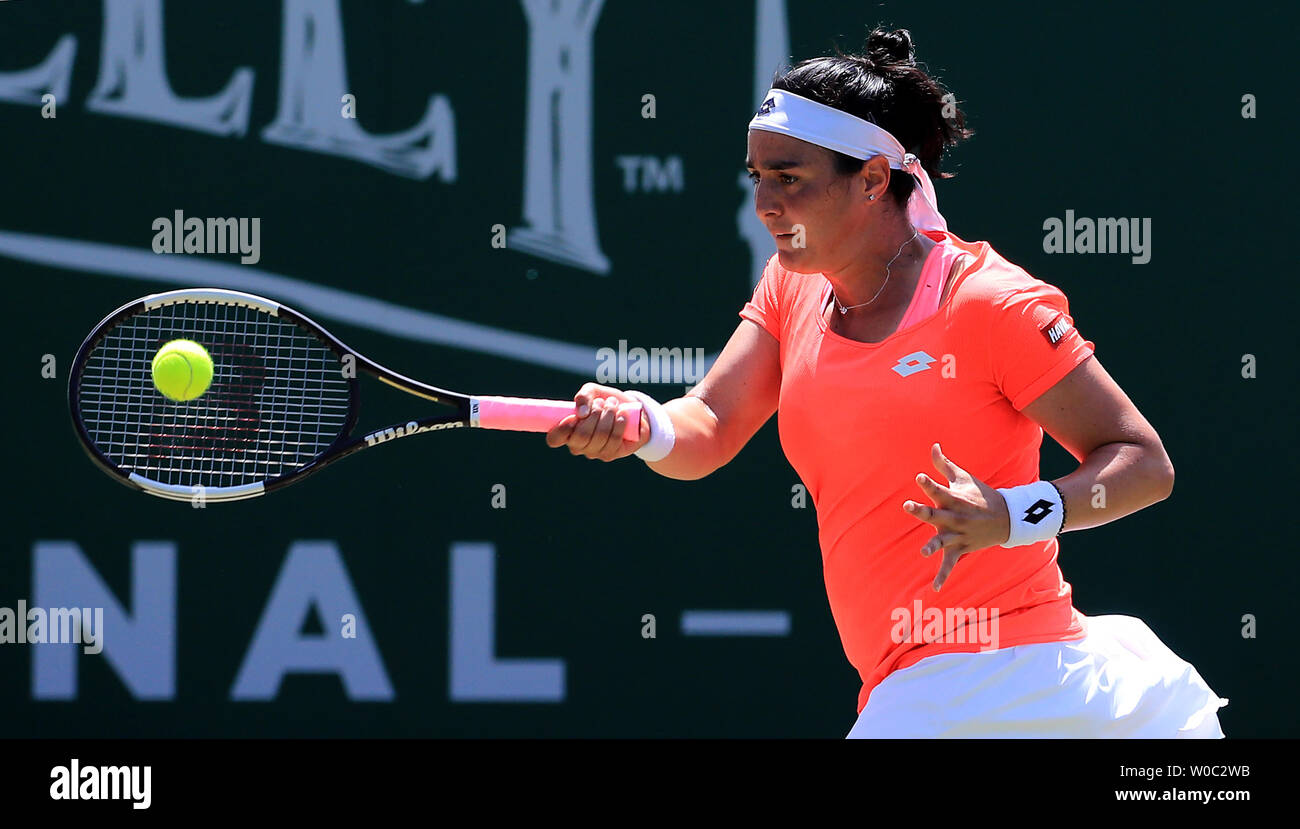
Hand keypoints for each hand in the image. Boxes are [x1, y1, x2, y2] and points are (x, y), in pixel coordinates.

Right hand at [544, 383, 649, 461]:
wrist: (629, 410)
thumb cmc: (605, 401)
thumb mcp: (592, 391)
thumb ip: (583, 396)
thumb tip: (581, 413)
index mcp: (567, 431)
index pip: (554, 439)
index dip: (561, 430)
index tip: (573, 416)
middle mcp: (577, 445)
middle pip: (581, 436)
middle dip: (594, 415)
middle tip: (601, 403)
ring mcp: (593, 452)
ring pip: (599, 437)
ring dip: (608, 415)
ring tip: (612, 405)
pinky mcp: (609, 454)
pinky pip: (613, 440)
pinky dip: (619, 424)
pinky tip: (622, 415)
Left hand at [903, 442, 1010, 591]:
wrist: (1008, 518)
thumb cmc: (980, 494)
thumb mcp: (964, 478)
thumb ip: (944, 465)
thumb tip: (933, 445)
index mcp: (953, 499)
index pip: (938, 489)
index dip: (928, 483)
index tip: (919, 477)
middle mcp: (954, 517)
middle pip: (935, 514)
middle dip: (922, 511)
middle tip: (908, 506)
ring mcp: (958, 535)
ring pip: (942, 541)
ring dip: (932, 546)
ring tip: (923, 552)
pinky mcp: (961, 548)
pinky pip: (951, 565)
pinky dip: (943, 577)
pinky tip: (935, 589)